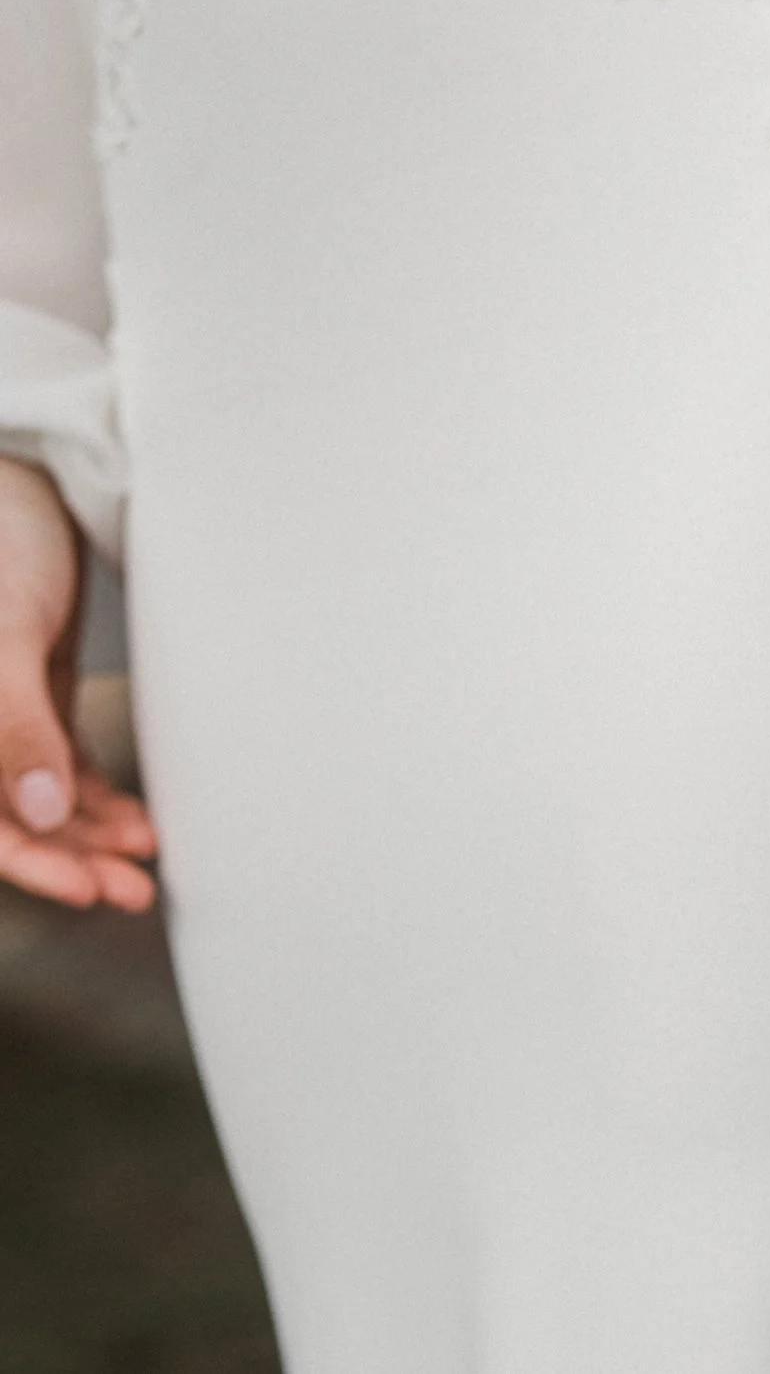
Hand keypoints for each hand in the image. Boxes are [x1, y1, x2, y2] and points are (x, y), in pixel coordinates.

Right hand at [0, 457, 155, 910]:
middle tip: (134, 891)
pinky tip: (139, 822)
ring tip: (148, 860)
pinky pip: (62, 765)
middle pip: (10, 816)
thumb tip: (37, 813)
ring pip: (41, 797)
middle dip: (70, 858)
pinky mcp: (32, 699)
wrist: (26, 484)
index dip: (28, 861)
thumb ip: (13, 727)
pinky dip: (99, 796)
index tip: (85, 889)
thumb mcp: (4, 638)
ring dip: (92, 833)